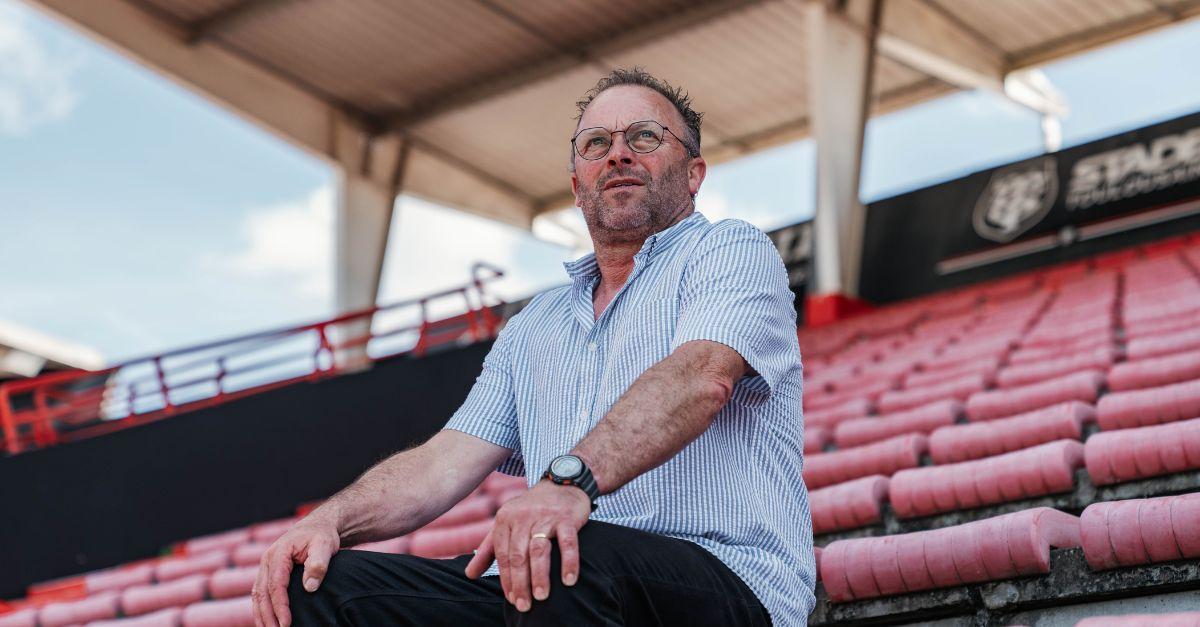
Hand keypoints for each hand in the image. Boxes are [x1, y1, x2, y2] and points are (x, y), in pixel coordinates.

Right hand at [253, 517, 340, 626]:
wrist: (317, 526)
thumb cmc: (321, 536)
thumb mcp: (324, 545)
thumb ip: (317, 565)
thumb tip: (309, 588)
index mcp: (279, 553)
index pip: (276, 584)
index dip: (280, 606)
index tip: (287, 623)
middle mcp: (267, 560)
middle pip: (262, 593)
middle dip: (268, 615)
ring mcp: (266, 566)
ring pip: (258, 594)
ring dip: (262, 614)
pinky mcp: (268, 572)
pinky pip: (260, 592)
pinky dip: (262, 607)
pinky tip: (267, 620)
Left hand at [464, 480, 590, 611]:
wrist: (562, 484)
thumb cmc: (531, 510)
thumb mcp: (506, 524)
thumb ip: (487, 550)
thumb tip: (469, 574)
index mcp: (505, 520)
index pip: (503, 555)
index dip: (506, 579)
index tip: (512, 599)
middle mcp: (523, 518)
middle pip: (518, 555)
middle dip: (520, 583)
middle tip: (524, 605)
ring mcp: (545, 517)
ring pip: (539, 550)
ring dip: (539, 575)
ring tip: (541, 597)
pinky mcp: (567, 518)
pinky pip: (568, 542)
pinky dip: (568, 562)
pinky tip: (568, 580)